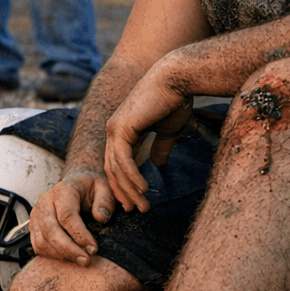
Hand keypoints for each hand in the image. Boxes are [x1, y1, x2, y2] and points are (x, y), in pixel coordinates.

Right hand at [29, 171, 117, 266]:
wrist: (76, 183)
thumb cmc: (90, 187)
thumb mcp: (104, 187)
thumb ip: (105, 201)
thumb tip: (101, 218)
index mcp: (62, 190)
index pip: (66, 215)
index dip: (80, 235)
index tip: (93, 248)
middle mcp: (45, 201)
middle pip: (51, 230)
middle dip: (69, 249)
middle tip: (86, 260)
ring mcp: (37, 214)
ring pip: (42, 240)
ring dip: (61, 254)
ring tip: (79, 259)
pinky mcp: (34, 225)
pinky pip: (37, 245)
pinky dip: (51, 255)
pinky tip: (67, 256)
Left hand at [101, 64, 191, 211]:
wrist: (177, 79)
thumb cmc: (174, 100)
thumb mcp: (166, 129)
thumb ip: (159, 146)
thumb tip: (158, 163)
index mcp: (122, 129)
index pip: (117, 163)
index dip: (124, 184)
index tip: (135, 201)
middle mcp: (113, 129)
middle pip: (113, 169)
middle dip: (124, 192)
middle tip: (136, 211)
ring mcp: (114, 128)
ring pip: (116, 168)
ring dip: (129, 190)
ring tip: (143, 206)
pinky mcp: (122, 128)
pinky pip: (123, 160)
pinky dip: (131, 177)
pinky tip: (143, 190)